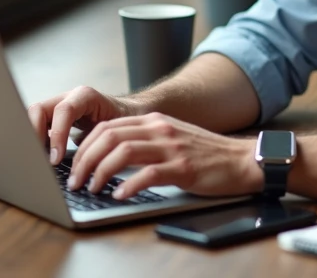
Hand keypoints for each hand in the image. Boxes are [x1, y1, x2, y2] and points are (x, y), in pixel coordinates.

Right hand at [27, 86, 138, 165]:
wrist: (128, 113)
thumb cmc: (123, 122)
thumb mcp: (113, 130)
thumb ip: (97, 141)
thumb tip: (82, 166)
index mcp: (85, 96)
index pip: (63, 111)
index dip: (57, 135)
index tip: (55, 159)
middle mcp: (68, 97)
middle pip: (38, 110)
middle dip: (34, 135)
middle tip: (38, 159)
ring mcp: (58, 104)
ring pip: (32, 116)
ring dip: (31, 138)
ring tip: (37, 159)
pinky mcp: (53, 116)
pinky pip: (36, 124)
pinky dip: (35, 140)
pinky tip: (40, 155)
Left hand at [67, 112, 262, 198]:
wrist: (241, 160)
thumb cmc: (205, 154)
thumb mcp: (171, 137)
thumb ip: (144, 140)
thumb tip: (109, 154)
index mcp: (154, 120)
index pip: (107, 126)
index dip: (84, 146)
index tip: (74, 165)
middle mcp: (160, 129)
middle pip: (109, 137)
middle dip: (85, 160)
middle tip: (75, 181)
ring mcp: (172, 147)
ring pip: (123, 152)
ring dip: (100, 172)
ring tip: (92, 189)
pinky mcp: (184, 168)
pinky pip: (148, 174)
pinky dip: (129, 185)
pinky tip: (119, 195)